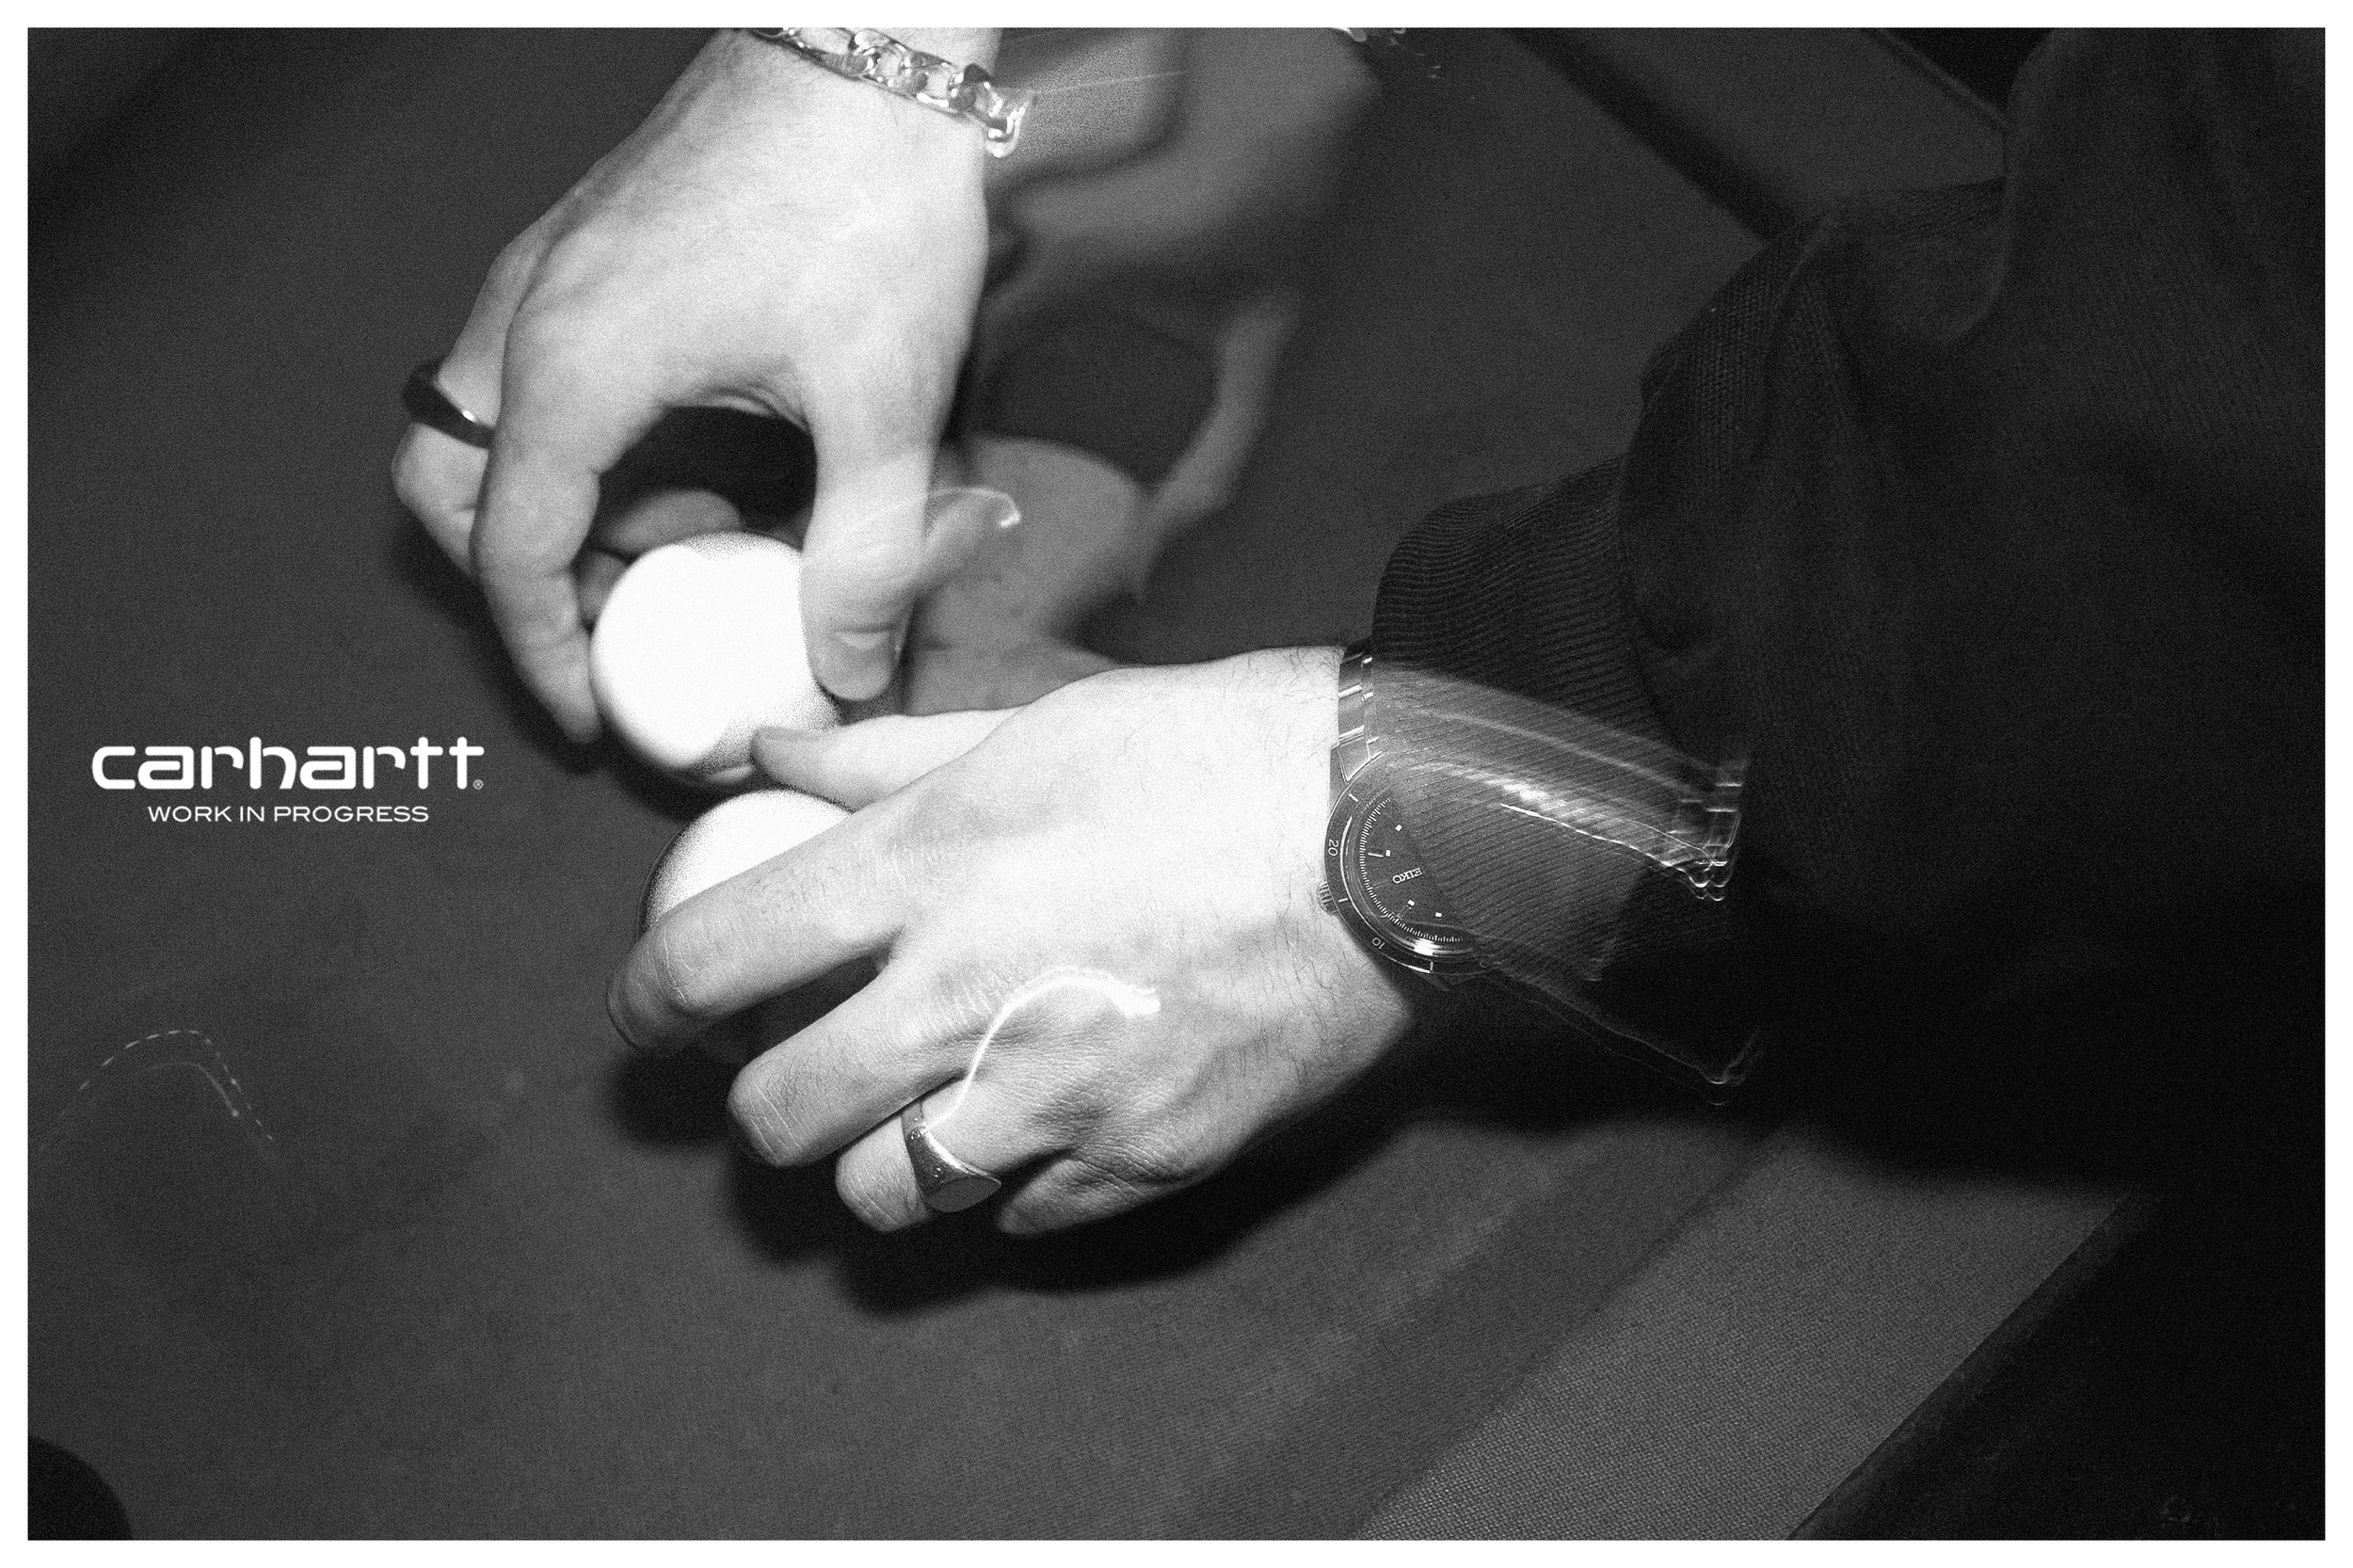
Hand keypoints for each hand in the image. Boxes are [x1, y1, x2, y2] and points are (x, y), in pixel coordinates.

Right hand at [392, 29, 997, 739]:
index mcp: (573, 369)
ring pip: (484, 424)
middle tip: (614, 634)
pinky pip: (536, 370)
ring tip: (685, 550)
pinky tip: (703, 459)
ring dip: (559, 507)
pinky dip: (588, 443)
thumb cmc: (866, 198)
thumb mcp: (882, 402)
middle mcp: (528, 316)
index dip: (546, 657)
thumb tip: (844, 678)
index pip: (510, 555)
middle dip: (513, 578)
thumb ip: (865, 557)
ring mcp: (548, 270)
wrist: (871, 42)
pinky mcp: (588, 245)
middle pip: (448, 487)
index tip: (592, 722)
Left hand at [606, 648, 1417, 1232]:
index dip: (648, 1004)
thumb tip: (776, 757)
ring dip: (876, 1164)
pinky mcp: (1146, 1155)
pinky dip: (1009, 1190)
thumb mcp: (1040, 723)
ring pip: (886, 1197)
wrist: (1392, 826)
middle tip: (787, 1077)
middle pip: (780, 1115)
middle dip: (759, 1107)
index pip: (711, 963)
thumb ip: (887, 757)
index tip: (649, 1018)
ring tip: (910, 1119)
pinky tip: (1034, 1132)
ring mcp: (1057, 1093)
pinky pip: (1025, 1221)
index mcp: (925, 868)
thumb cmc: (1218, 751)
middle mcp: (966, 995)